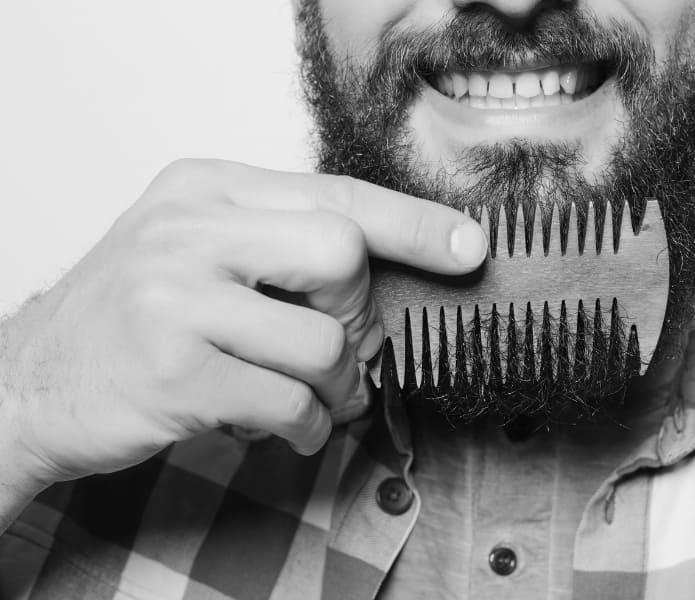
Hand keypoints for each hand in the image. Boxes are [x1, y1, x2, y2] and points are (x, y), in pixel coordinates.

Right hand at [0, 159, 485, 496]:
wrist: (29, 384)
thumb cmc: (133, 321)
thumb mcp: (199, 253)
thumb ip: (282, 248)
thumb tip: (391, 281)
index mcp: (206, 189)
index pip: (336, 194)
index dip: (413, 224)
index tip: (470, 246)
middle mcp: (188, 229)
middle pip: (342, 256)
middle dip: (358, 318)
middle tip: (339, 351)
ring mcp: (174, 298)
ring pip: (323, 341)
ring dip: (335, 387)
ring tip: (310, 400)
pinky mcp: (173, 373)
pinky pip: (290, 403)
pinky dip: (305, 428)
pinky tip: (284, 429)